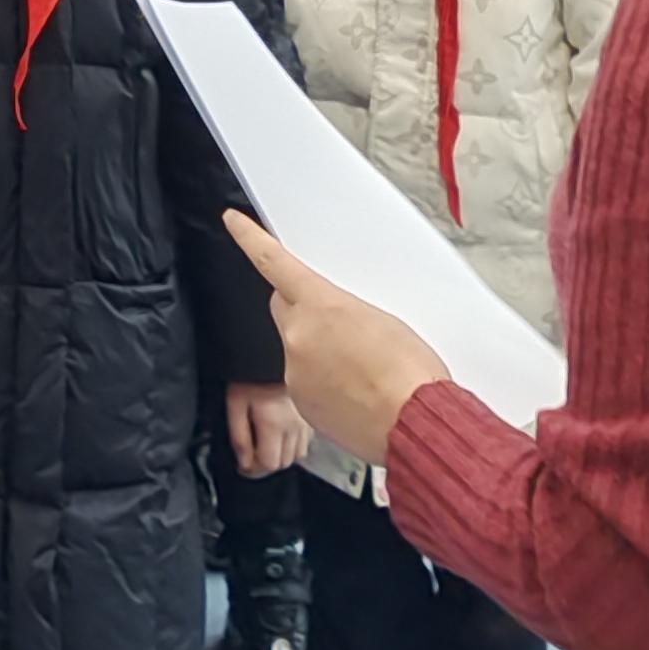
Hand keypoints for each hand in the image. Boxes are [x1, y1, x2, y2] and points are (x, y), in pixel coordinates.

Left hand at [222, 380, 307, 479]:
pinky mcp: (312, 413)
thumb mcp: (235, 403)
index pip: (269, 464)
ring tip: (267, 441)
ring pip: (298, 454)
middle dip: (267, 461)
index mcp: (274, 425)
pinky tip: (283, 432)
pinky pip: (306, 440)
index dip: (254, 467)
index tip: (244, 461)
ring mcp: (306, 421)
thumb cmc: (251, 373)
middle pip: (284, 462)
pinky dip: (294, 443)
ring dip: (282, 453)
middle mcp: (294, 427)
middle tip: (253, 450)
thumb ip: (239, 435)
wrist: (274, 349)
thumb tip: (243, 461)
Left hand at [224, 214, 451, 473]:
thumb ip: (346, 312)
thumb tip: (338, 322)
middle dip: (302, 309)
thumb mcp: (385, 322)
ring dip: (317, 353)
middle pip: (283, 307)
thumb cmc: (411, 375)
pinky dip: (322, 385)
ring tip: (359, 370)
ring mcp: (295, 372)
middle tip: (335, 324)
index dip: (249, 237)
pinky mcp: (301, 405)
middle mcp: (299, 336)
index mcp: (322, 305)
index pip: (273, 261)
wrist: (414, 426)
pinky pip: (303, 383)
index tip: (234, 223)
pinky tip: (354, 394)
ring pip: (296, 349)